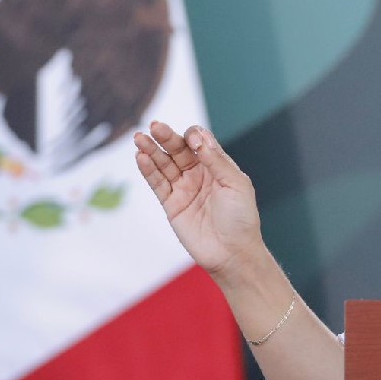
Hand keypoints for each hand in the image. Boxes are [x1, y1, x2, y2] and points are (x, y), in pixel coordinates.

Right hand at [134, 121, 263, 278]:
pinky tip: (140, 157)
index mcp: (218, 166)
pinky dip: (148, 170)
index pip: (200, 142)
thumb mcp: (236, 184)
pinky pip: (157, 183)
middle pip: (178, 149)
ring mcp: (184, 188)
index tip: (194, 141)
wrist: (232, 253)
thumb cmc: (241, 218)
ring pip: (164, 164)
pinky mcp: (172, 204)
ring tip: (139, 138)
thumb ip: (217, 161)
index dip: (194, 137)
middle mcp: (199, 174)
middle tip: (154, 126)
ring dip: (151, 150)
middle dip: (166, 137)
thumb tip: (198, 139)